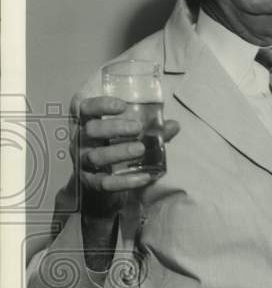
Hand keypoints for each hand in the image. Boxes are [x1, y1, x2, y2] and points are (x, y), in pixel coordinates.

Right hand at [75, 96, 179, 220]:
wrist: (99, 179)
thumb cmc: (113, 146)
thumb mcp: (128, 135)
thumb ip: (150, 130)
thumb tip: (174, 125)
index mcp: (87, 123)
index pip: (85, 108)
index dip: (101, 104)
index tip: (122, 105)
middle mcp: (80, 140)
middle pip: (91, 130)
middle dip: (114, 127)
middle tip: (138, 128)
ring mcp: (83, 162)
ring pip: (96, 156)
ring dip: (119, 152)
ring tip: (140, 149)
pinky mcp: (90, 182)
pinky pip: (104, 183)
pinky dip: (125, 181)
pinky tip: (144, 177)